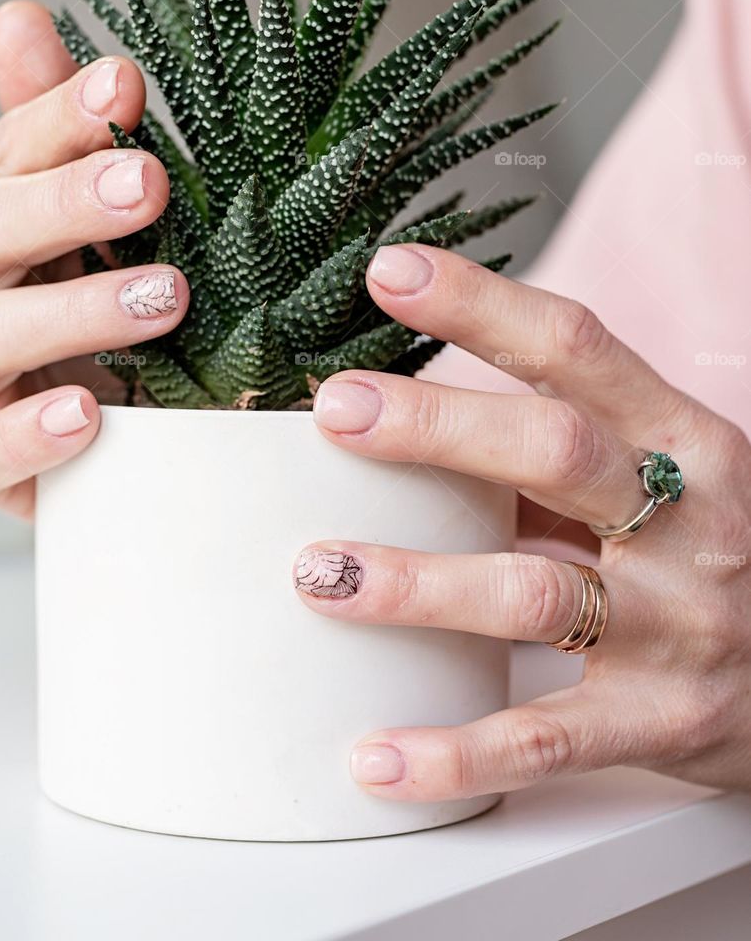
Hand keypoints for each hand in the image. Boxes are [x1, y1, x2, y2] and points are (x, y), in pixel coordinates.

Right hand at [0, 1, 188, 515]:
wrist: (82, 427)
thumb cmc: (83, 302)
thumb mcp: (84, 214)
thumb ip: (51, 128)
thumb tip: (19, 14)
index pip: (2, 153)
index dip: (58, 116)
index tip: (127, 84)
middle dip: (66, 202)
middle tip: (151, 183)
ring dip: (75, 311)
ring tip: (166, 296)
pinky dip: (32, 434)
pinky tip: (90, 414)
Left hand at [298, 244, 750, 797]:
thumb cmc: (711, 553)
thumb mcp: (661, 479)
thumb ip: (556, 450)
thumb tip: (404, 406)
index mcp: (685, 441)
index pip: (578, 347)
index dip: (481, 304)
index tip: (389, 271)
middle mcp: (689, 524)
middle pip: (554, 452)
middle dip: (435, 426)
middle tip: (336, 410)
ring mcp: (676, 627)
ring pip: (532, 595)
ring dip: (415, 584)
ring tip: (317, 571)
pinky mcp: (660, 723)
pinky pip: (544, 741)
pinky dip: (453, 754)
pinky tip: (375, 757)